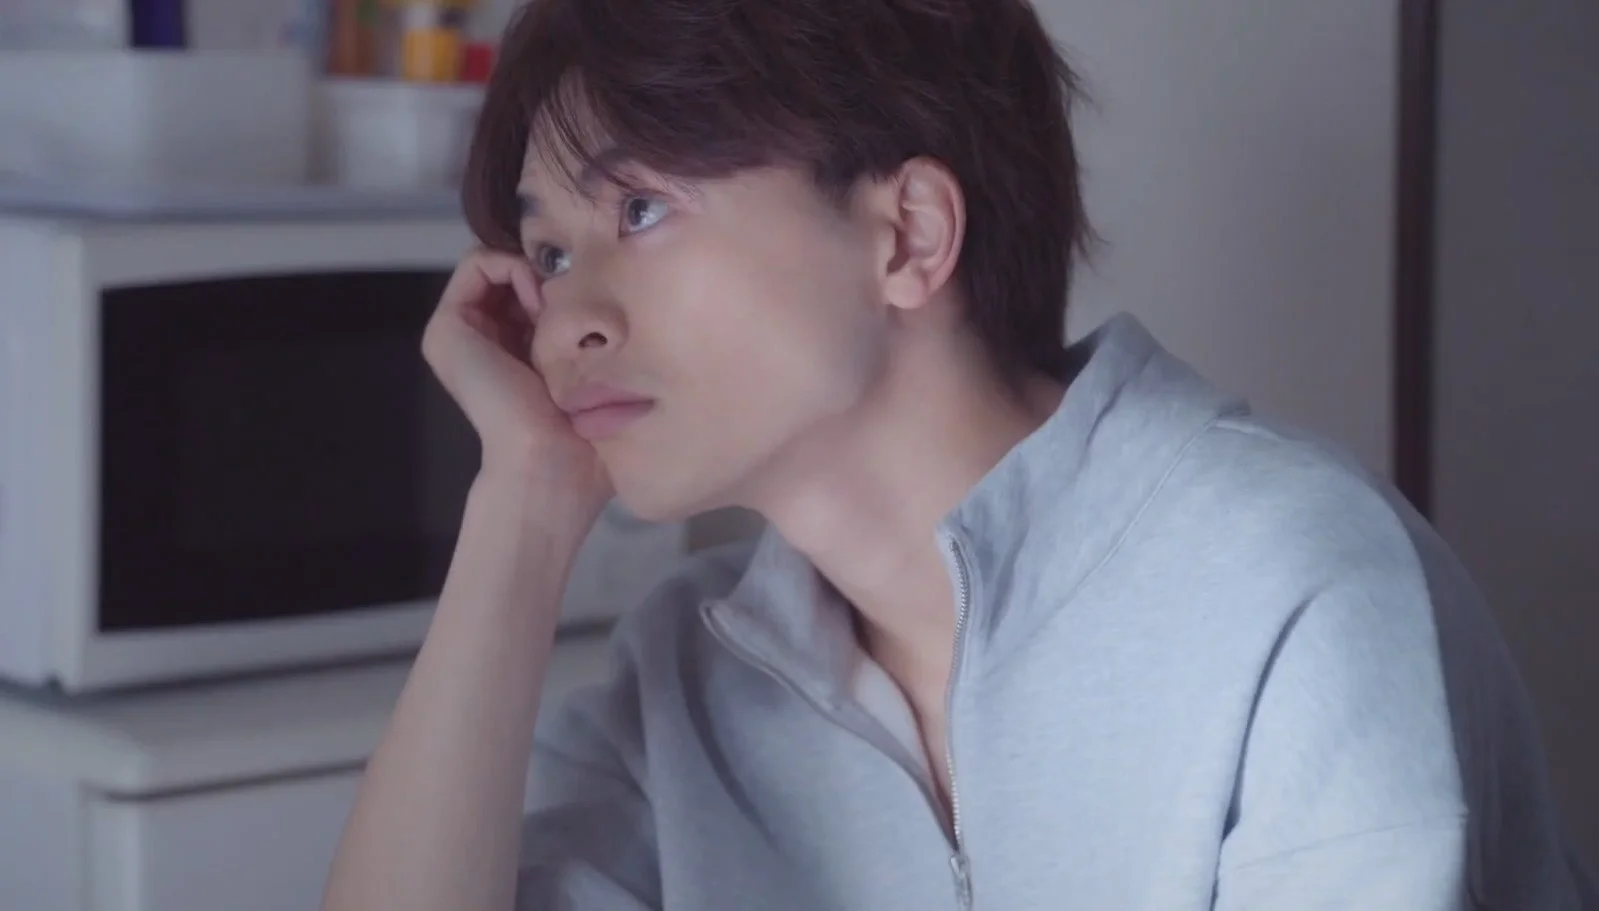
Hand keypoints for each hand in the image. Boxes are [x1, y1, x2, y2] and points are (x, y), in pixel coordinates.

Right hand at [421, 250, 610, 510]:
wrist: (549, 456)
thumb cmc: (579, 426)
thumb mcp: (582, 366)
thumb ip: (574, 330)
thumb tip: (584, 285)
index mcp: (506, 349)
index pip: (527, 287)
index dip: (557, 282)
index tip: (583, 303)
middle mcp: (478, 338)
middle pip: (512, 273)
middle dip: (546, 274)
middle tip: (569, 303)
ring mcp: (457, 332)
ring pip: (497, 265)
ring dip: (533, 272)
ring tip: (555, 308)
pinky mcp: (446, 327)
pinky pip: (477, 264)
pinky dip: (513, 268)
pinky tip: (538, 302)